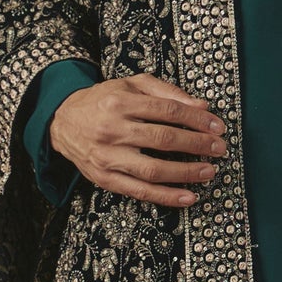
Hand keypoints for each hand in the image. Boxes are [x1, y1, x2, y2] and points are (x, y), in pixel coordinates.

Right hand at [49, 73, 226, 208]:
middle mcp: (112, 129)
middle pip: (163, 139)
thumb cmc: (101, 102)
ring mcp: (108, 157)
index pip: (167, 111)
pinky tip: (187, 196)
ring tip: (209, 172)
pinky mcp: (104, 178)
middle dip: (197, 145)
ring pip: (153, 169)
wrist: (62, 122)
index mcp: (120, 102)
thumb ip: (166, 92)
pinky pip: (139, 191)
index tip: (217, 126)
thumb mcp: (130, 85)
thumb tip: (201, 107)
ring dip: (186, 173)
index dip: (197, 120)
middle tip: (219, 148)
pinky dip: (166, 197)